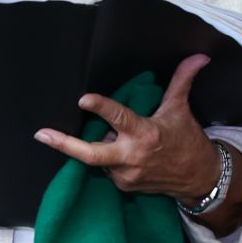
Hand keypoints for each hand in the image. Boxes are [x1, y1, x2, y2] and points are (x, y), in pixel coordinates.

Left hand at [35, 54, 222, 198]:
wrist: (199, 178)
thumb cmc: (188, 140)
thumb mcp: (181, 109)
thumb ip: (182, 80)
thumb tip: (199, 56)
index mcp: (145, 134)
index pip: (119, 119)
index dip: (101, 108)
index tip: (83, 99)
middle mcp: (132, 158)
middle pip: (91, 154)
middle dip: (64, 145)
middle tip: (41, 134)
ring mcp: (125, 175)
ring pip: (100, 155)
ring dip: (101, 142)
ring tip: (117, 135)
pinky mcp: (123, 186)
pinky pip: (107, 167)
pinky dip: (109, 155)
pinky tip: (121, 148)